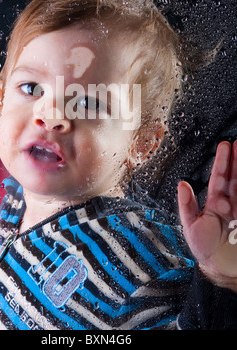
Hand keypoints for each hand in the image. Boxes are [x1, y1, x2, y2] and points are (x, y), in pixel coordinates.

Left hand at [178, 140, 236, 290]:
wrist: (222, 267)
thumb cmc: (206, 249)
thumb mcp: (191, 226)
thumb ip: (187, 204)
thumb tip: (182, 184)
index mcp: (214, 203)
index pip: (219, 177)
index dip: (222, 161)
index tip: (226, 147)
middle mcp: (229, 203)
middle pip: (234, 177)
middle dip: (236, 160)